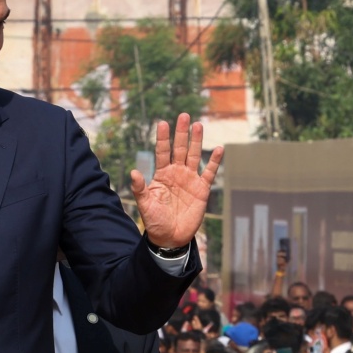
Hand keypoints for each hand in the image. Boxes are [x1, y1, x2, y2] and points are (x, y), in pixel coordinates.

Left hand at [130, 114, 223, 249]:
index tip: (162, 122)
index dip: (162, 138)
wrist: (170, 237)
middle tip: (183, 115)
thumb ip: (140, 188)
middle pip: (180, 149)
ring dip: (196, 141)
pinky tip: (219, 149)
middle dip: (181, 133)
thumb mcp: (145, 204)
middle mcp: (176, 173)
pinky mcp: (202, 189)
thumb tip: (133, 171)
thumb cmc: (155, 221)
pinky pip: (209, 172)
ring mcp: (190, 179)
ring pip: (194, 156)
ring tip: (198, 125)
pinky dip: (214, 161)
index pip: (162, 151)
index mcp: (162, 174)